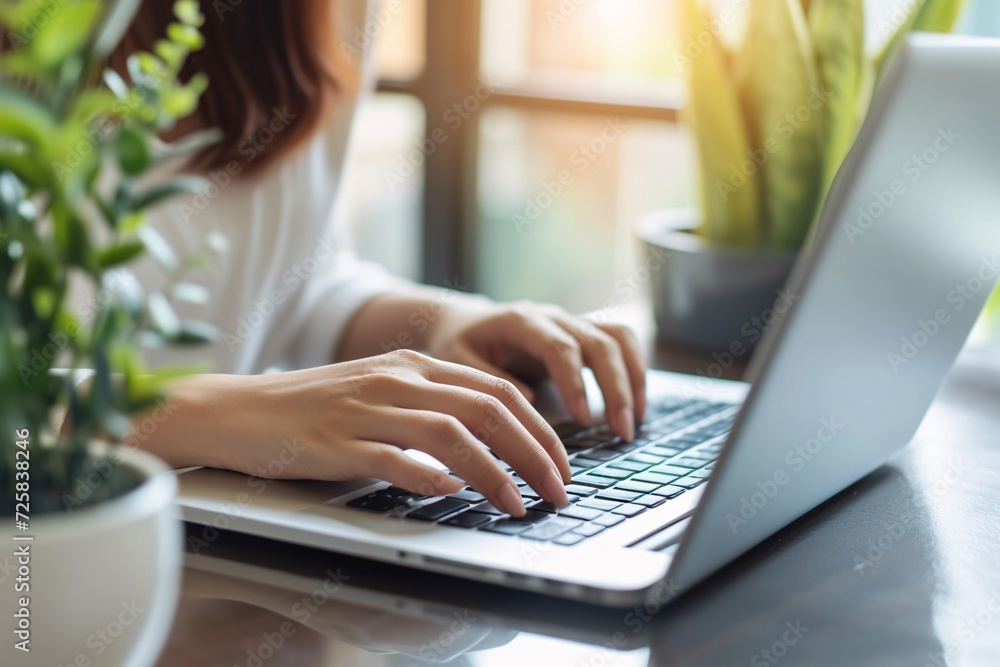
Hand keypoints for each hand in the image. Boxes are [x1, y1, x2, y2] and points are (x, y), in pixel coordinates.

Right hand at [162, 349, 571, 516]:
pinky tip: (451, 494)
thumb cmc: (315, 408)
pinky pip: (393, 457)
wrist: (241, 410)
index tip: (560, 463)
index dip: (539, 427)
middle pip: (487, 409)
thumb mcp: (381, 394)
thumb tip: (483, 449)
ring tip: (518, 503)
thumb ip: (430, 410)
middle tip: (558, 489)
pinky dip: (427, 475)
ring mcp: (367, 409)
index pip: (497, 390)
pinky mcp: (337, 441)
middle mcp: (398, 380)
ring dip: (494, 471)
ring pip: (451, 433)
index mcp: (414, 366)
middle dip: (534, 452)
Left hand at [427, 300, 646, 440]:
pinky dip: (636, 369)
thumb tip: (530, 401)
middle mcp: (553, 316)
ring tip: (634, 421)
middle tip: (621, 432)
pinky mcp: (583, 332)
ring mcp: (572, 321)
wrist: (465, 322)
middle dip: (616, 389)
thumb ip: (486, 379)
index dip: (576, 383)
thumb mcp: (456, 362)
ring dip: (634, 378)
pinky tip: (636, 404)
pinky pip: (621, 341)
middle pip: (599, 343)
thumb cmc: (459, 345)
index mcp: (521, 321)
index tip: (584, 420)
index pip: (560, 348)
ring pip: (618, 338)